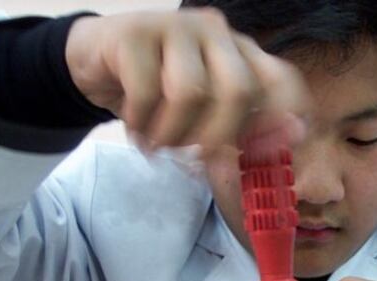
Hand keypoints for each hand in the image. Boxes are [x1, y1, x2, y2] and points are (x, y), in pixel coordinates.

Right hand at [65, 9, 310, 153]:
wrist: (92, 64)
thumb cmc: (156, 94)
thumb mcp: (201, 116)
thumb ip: (239, 131)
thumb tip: (283, 145)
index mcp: (241, 51)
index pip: (280, 79)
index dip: (284, 119)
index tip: (269, 152)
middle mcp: (215, 32)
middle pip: (239, 90)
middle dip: (216, 137)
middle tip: (193, 159)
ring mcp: (176, 26)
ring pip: (191, 93)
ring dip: (171, 134)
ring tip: (156, 142)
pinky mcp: (135, 32)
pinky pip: (146, 92)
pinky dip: (139, 123)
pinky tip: (134, 128)